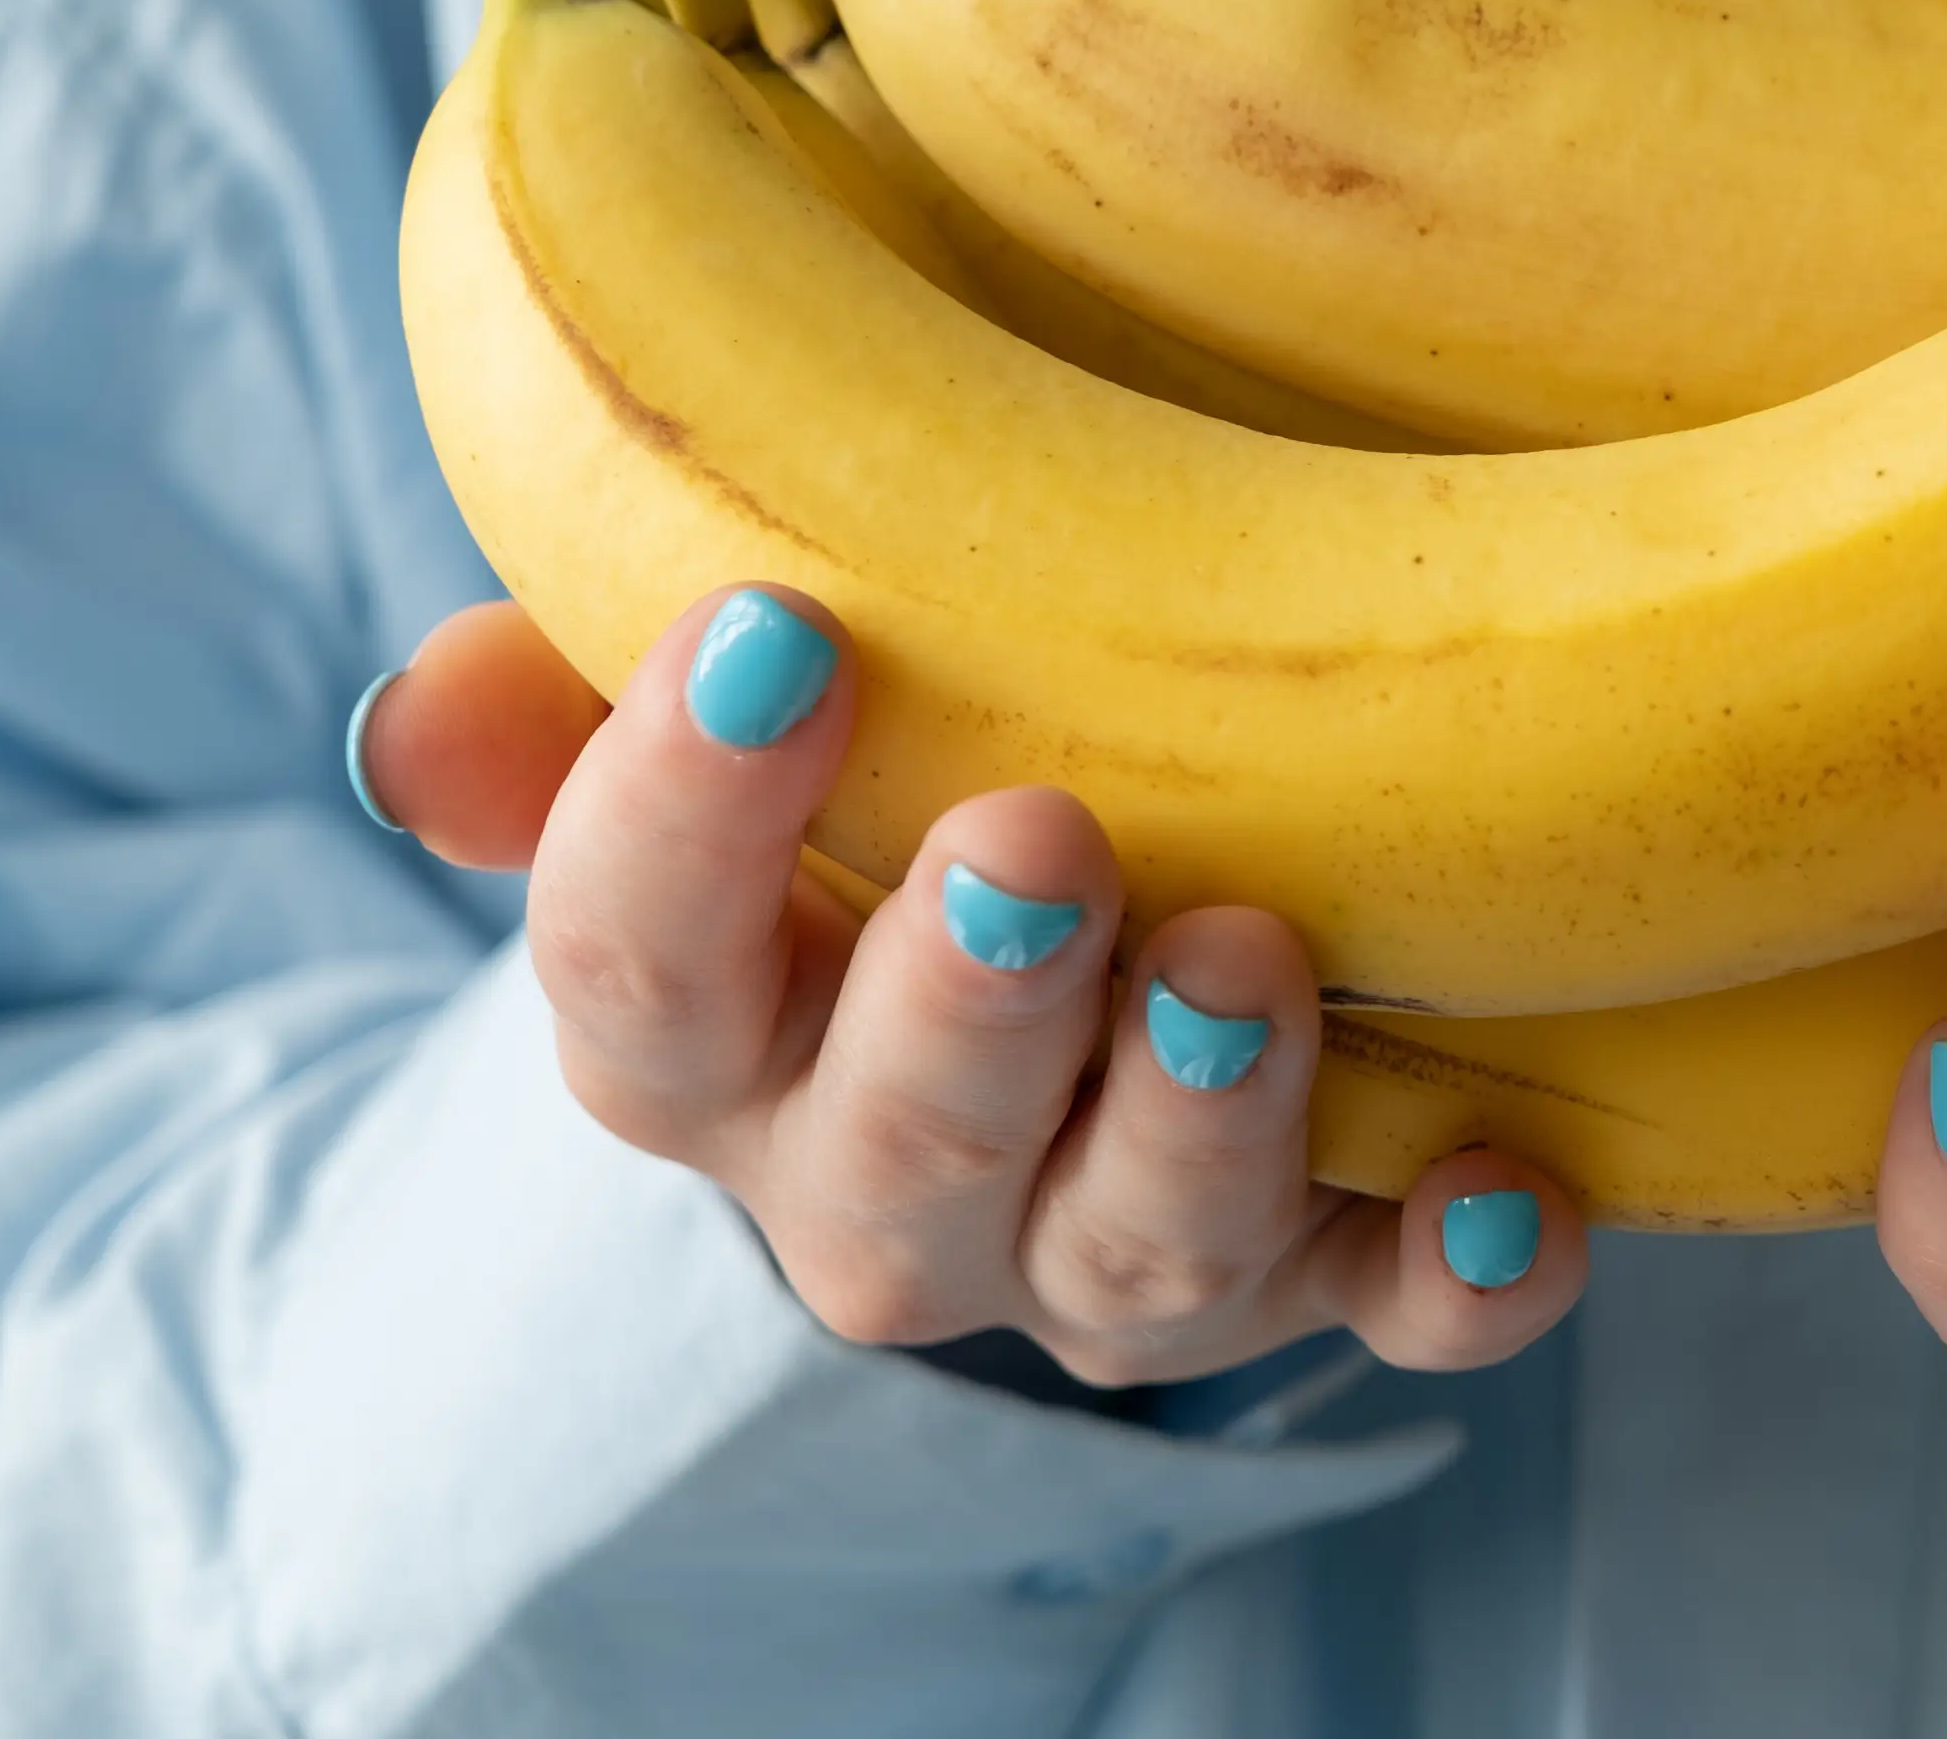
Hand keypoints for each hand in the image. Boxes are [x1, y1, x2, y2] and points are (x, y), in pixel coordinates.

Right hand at [352, 588, 1585, 1384]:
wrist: (1065, 971)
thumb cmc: (869, 795)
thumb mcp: (717, 741)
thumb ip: (566, 708)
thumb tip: (424, 716)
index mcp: (717, 1049)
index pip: (629, 975)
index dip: (673, 820)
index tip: (766, 633)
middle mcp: (891, 1189)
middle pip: (896, 1145)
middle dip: (966, 1002)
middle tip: (1034, 837)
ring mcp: (1109, 1247)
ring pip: (1136, 1252)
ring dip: (1197, 1116)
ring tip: (1250, 953)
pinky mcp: (1319, 1276)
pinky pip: (1395, 1314)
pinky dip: (1457, 1274)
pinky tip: (1522, 1186)